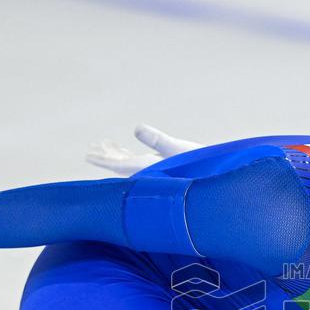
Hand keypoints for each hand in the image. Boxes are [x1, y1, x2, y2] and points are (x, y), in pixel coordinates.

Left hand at [86, 124, 202, 174]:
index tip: (89, 155)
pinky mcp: (166, 166)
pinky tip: (126, 149)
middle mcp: (151, 173)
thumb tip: (136, 128)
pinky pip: (142, 161)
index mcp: (150, 170)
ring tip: (104, 145)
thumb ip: (159, 141)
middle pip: (122, 165)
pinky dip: (132, 153)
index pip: (120, 166)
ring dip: (118, 153)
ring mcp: (158, 170)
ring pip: (132, 163)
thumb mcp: (181, 150)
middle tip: (91, 150)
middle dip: (107, 156)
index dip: (104, 160)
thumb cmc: (203, 168)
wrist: (220, 181)